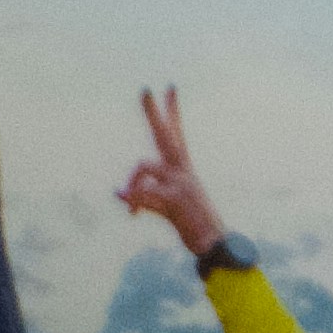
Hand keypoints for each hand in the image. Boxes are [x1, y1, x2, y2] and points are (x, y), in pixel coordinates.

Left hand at [120, 84, 231, 270]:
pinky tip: (131, 213)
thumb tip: (118, 193)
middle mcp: (182, 170)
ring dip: (132, 186)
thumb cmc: (192, 223)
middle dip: (152, 112)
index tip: (169, 88)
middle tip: (144, 89)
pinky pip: (144, 194)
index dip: (172, 111)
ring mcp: (180, 183)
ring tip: (131, 211)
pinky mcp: (175, 199)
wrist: (214, 243)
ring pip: (144, 164)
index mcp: (183, 168)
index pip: (176, 133)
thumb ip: (143, 195)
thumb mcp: (165, 205)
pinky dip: (134, 201)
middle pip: (164, 134)